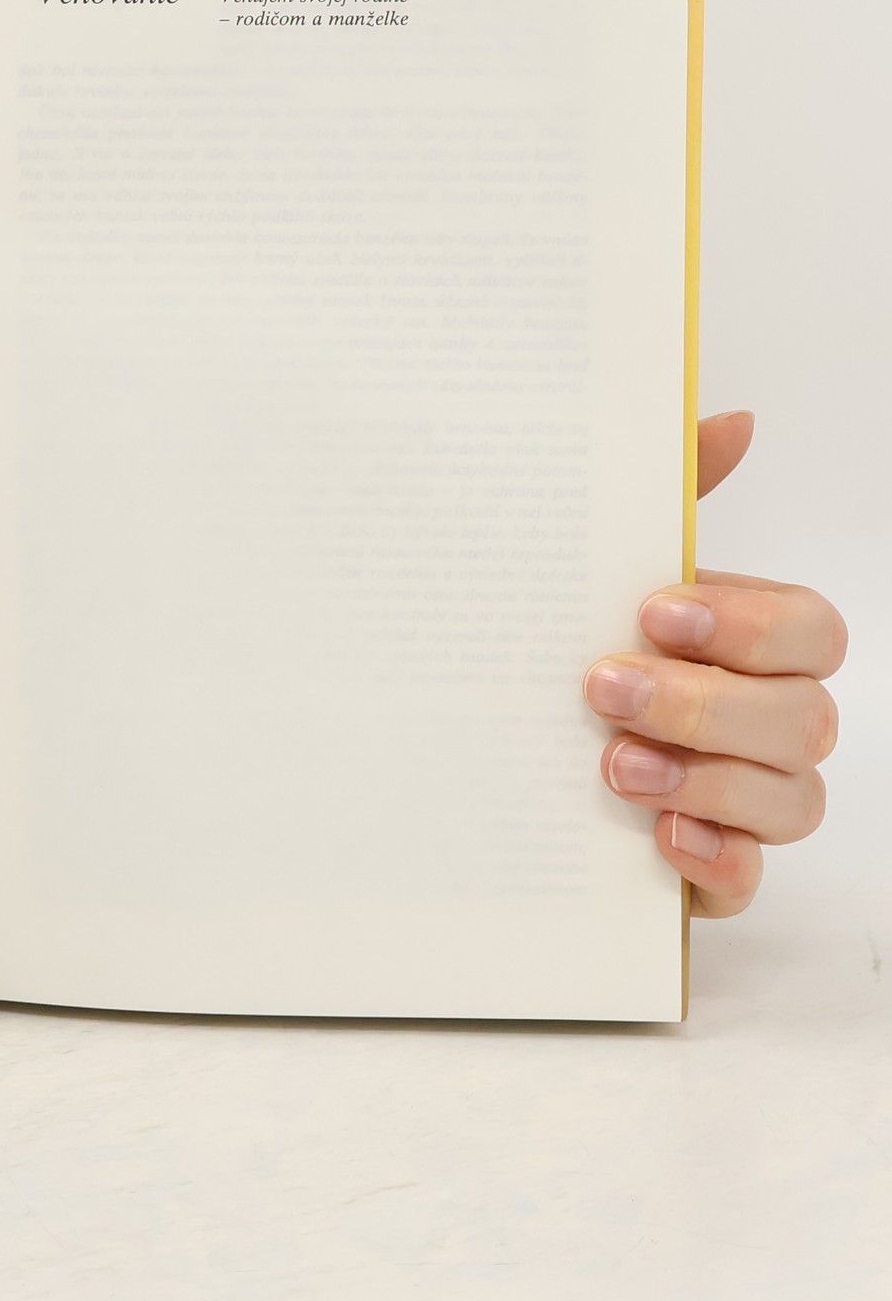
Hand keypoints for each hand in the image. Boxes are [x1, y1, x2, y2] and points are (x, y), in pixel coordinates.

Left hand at [584, 410, 844, 915]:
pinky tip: (658, 840)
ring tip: (613, 766)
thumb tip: (733, 419)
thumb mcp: (600, 568)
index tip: (653, 611)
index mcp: (755, 645)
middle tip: (602, 688)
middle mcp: (769, 723)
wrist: (491, 747)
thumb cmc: (573, 645)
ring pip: (791, 800)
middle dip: (705, 702)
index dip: (747, 624)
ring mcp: (748, 802)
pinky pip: (748, 881)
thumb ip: (670, 497)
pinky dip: (715, 861)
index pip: (810, 630)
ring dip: (705, 780)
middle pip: (803, 717)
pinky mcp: (713, 870)